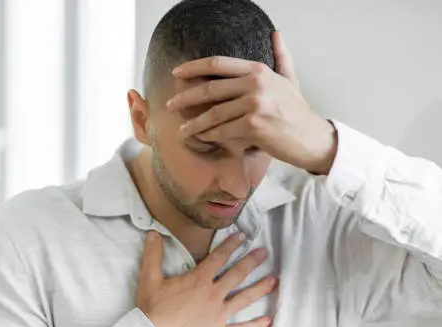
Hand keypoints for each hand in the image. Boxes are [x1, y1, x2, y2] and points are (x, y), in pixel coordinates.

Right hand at [137, 231, 276, 326]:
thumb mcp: (149, 278)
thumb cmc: (153, 309)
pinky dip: (255, 326)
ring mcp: (219, 314)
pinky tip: (268, 321)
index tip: (242, 237)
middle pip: (237, 274)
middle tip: (265, 252)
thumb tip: (153, 233)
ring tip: (275, 280)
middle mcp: (213, 294)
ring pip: (245, 298)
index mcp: (199, 279)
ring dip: (261, 288)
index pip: (219, 257)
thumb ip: (153, 253)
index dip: (231, 245)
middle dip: (252, 261)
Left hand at [166, 32, 337, 174]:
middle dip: (186, 97)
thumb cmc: (297, 111)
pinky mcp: (254, 125)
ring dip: (194, 123)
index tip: (177, 72)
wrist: (312, 137)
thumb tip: (277, 33)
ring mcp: (254, 104)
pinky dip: (208, 136)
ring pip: (214, 113)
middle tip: (170, 104)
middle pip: (210, 88)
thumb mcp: (289, 79)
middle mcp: (255, 84)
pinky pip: (222, 131)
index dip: (194, 67)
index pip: (218, 63)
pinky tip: (200, 138)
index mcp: (258, 70)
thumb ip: (281, 56)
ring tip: (182, 129)